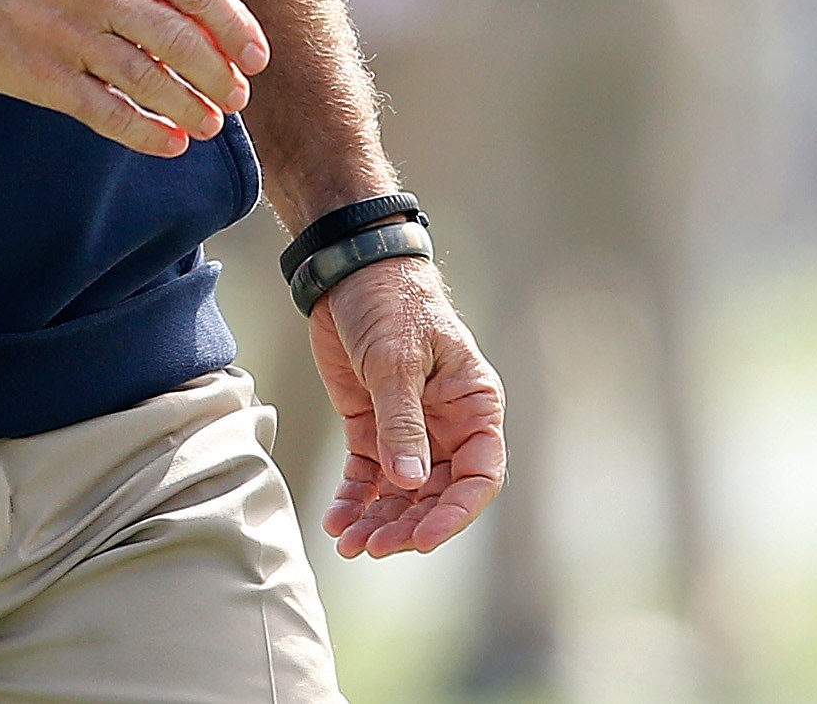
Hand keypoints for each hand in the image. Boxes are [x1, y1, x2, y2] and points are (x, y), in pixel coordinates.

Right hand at [0, 0, 270, 157]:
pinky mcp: (43, 75)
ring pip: (147, 79)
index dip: (234, 27)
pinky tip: (169, 144)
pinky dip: (145, 133)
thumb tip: (214, 28)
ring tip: (209, 125)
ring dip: (187, 108)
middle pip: (178, 38)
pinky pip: (106, 111)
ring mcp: (67, 33)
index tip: (257, 57)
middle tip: (235, 97)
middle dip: (217, 74)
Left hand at [308, 255, 504, 556]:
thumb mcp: (397, 360)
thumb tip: (411, 484)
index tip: (423, 539)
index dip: (455, 513)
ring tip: (349, 543)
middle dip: (407, 524)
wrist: (348, 271)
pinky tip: (336, 521)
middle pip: (437, 494)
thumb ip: (402, 423)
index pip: (479, 474)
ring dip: (378, 520)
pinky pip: (368, 475)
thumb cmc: (391, 302)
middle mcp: (447, 424)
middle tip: (373, 546)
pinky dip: (354, 500)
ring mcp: (409, 428)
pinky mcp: (372, 426)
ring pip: (401, 492)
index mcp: (473, 404)